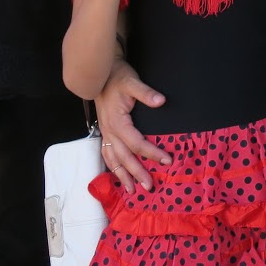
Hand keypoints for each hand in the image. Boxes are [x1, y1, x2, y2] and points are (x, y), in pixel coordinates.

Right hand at [96, 58, 169, 190]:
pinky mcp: (105, 132)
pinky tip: (118, 176)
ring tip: (132, 190)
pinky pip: (107, 154)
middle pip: (124, 157)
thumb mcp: (132, 82)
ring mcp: (105, 133)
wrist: (98, 74)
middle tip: (150, 186)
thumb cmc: (117, 77)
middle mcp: (110, 131)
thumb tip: (161, 101)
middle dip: (137, 173)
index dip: (152, 153)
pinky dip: (113, 167)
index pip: (137, 143)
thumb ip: (146, 93)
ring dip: (122, 176)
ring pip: (113, 160)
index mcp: (118, 122)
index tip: (167, 160)